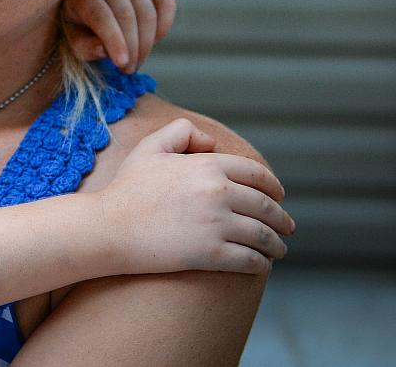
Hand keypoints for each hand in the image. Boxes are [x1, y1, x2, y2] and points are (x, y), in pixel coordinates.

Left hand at [63, 0, 175, 71]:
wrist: (91, 4)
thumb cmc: (80, 26)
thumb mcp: (74, 40)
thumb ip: (85, 47)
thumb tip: (104, 50)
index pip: (101, 15)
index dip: (114, 40)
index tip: (122, 64)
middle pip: (127, 15)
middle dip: (132, 48)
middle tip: (128, 70)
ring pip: (147, 13)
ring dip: (146, 44)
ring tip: (136, 62)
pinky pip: (166, 4)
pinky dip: (164, 28)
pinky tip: (152, 42)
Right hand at [95, 118, 294, 275]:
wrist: (108, 227)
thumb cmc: (127, 188)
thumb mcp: (150, 148)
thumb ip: (181, 131)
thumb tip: (212, 144)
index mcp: (207, 166)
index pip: (256, 174)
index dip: (273, 186)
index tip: (279, 195)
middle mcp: (217, 193)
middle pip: (265, 206)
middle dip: (281, 218)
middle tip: (287, 226)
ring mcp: (216, 225)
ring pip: (263, 235)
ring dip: (277, 244)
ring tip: (279, 249)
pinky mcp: (211, 255)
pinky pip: (250, 260)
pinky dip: (261, 263)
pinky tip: (261, 264)